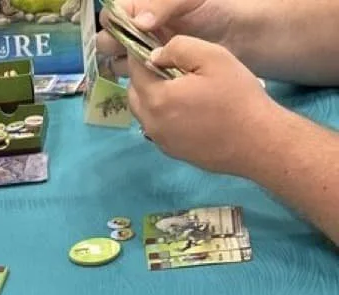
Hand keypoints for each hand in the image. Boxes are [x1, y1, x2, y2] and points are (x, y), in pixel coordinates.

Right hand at [97, 0, 235, 77]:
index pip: (112, 14)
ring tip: (140, 68)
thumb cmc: (216, 9)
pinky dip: (136, 83)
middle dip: (114, 47)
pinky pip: (135, 81)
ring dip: (124, 67)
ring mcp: (145, 53)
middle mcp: (138, 30)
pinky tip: (147, 82)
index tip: (127, 32)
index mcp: (143, 6)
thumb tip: (138, 24)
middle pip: (109, 40)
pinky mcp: (154, 75)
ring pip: (118, 62)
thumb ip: (163, 4)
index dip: (113, 23)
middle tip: (131, 53)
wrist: (240, 36)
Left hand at [127, 37, 273, 174]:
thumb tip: (155, 55)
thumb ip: (178, 48)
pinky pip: (156, 128)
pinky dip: (161, 114)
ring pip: (143, 113)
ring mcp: (161, 141)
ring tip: (177, 87)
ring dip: (151, 97)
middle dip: (143, 76)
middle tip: (167, 66)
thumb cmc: (236, 97)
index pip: (135, 70)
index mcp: (158, 99)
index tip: (156, 47)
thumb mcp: (212, 57)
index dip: (142, 54)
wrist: (255, 142)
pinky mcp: (171, 152)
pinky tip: (184, 108)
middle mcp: (152, 124)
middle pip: (134, 94)